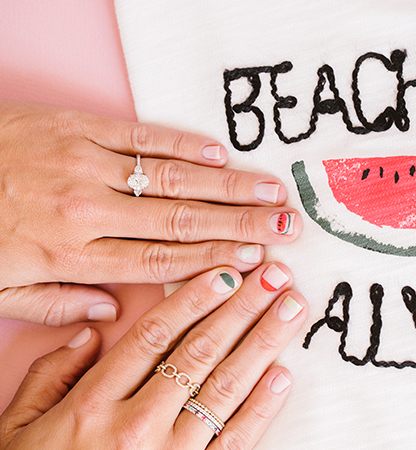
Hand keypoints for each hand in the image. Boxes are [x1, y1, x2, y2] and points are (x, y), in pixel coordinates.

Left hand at [0, 100, 301, 324]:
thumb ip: (60, 302)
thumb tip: (114, 313)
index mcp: (73, 253)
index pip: (162, 261)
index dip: (216, 259)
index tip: (257, 258)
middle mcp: (88, 210)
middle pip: (181, 220)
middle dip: (242, 223)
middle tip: (287, 225)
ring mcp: (85, 164)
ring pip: (172, 178)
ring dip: (228, 184)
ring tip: (272, 190)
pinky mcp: (77, 127)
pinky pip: (141, 137)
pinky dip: (183, 144)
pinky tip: (219, 153)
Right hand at [0, 262, 306, 449]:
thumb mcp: (21, 425)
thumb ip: (52, 374)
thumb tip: (92, 333)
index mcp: (94, 404)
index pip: (153, 336)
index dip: (193, 298)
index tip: (224, 271)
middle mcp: (136, 425)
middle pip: (199, 352)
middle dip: (241, 308)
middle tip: (273, 276)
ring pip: (225, 387)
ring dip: (263, 343)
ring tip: (289, 310)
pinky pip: (235, 441)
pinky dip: (262, 407)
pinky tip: (282, 375)